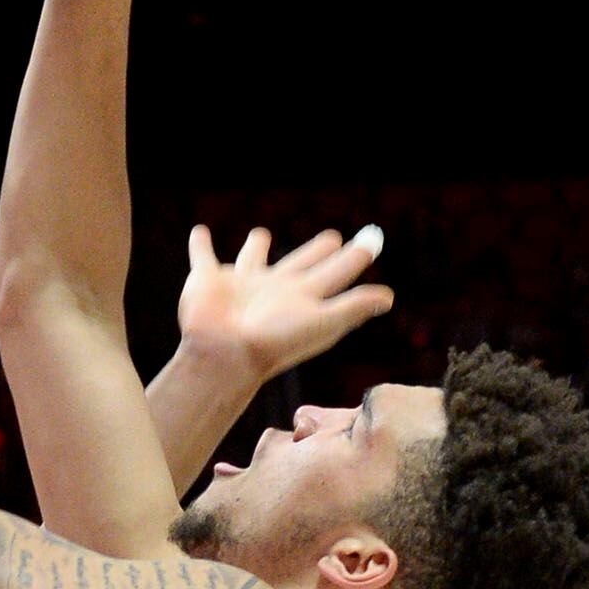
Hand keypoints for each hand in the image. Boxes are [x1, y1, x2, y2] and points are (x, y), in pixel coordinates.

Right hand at [177, 221, 392, 391]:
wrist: (223, 355)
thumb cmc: (273, 342)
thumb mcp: (322, 323)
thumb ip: (353, 307)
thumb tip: (389, 297)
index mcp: (302, 298)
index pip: (335, 272)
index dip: (354, 257)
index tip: (371, 241)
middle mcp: (274, 290)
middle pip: (300, 264)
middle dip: (316, 250)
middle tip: (332, 237)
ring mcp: (241, 285)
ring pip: (252, 259)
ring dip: (255, 247)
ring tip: (260, 234)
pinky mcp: (207, 279)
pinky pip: (202, 257)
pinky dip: (199, 246)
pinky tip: (199, 233)